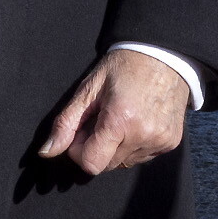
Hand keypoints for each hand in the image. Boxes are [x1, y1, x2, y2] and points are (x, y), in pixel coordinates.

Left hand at [38, 47, 188, 175]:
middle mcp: (143, 134)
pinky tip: (139, 121)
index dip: (79, 151)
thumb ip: (66, 123)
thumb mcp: (89, 88)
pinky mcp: (171, 142)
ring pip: (124, 163)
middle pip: (106, 165)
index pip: (91, 164)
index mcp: (120, 120)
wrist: (164, 53)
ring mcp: (160, 140)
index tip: (83, 129)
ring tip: (122, 118)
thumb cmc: (124, 66)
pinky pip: (142, 156)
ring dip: (117, 147)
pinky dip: (135, 145)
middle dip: (97, 148)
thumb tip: (46, 151)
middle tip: (102, 120)